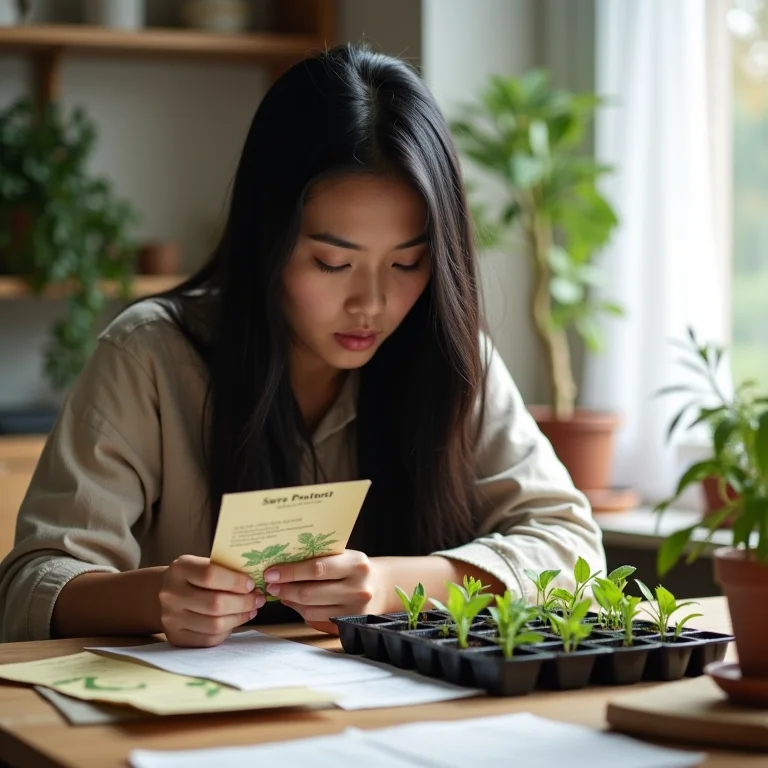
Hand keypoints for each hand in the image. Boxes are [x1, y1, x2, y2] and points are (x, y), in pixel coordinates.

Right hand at [159, 555, 264, 646]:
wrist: (166, 592)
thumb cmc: (194, 575)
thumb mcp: (204, 563)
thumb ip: (225, 569)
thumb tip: (256, 582)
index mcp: (180, 569)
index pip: (210, 575)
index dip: (236, 581)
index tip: (251, 584)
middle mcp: (171, 594)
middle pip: (215, 603)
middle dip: (243, 602)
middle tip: (258, 599)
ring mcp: (171, 619)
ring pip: (215, 624)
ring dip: (239, 617)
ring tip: (252, 609)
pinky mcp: (177, 637)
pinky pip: (210, 639)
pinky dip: (228, 630)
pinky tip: (236, 620)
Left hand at [264, 550, 384, 633]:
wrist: (381, 587)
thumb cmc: (355, 568)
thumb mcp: (344, 556)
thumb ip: (319, 559)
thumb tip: (282, 568)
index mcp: (356, 564)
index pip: (317, 568)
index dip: (290, 572)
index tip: (271, 573)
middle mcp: (358, 589)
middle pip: (311, 593)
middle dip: (285, 589)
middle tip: (270, 584)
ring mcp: (354, 610)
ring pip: (311, 610)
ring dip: (290, 602)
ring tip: (280, 593)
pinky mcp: (349, 625)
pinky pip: (316, 620)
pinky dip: (301, 611)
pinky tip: (294, 602)